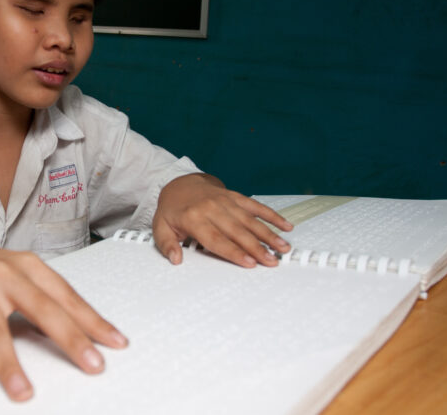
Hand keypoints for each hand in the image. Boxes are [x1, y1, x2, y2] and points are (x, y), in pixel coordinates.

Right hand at [0, 235, 127, 401]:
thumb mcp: (14, 272)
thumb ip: (40, 296)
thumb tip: (73, 330)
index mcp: (26, 266)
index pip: (66, 296)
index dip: (92, 320)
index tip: (116, 342)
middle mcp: (3, 276)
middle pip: (43, 309)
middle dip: (71, 339)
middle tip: (92, 365)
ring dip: (10, 365)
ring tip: (23, 392)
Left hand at [152, 174, 292, 267]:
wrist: (179, 183)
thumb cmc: (172, 209)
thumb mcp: (160, 227)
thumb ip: (166, 245)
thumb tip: (175, 259)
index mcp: (193, 218)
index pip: (216, 238)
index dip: (234, 252)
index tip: (249, 263)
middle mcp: (212, 208)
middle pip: (237, 231)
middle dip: (256, 247)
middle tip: (271, 261)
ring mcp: (225, 201)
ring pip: (250, 219)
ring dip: (268, 234)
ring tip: (283, 248)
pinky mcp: (235, 196)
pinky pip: (256, 206)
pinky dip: (272, 215)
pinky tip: (286, 226)